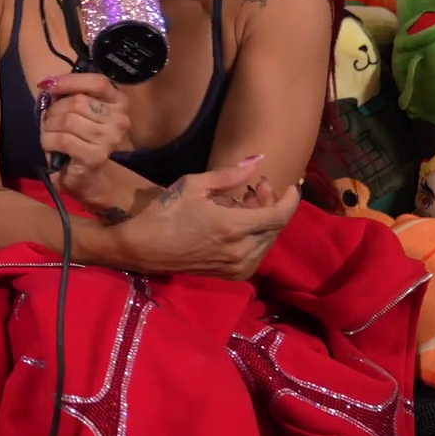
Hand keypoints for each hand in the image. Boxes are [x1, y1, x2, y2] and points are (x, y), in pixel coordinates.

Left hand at [38, 73, 129, 197]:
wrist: (83, 175)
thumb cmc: (77, 137)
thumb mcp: (73, 109)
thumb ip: (67, 93)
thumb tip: (49, 83)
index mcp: (118, 102)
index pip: (98, 82)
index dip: (70, 81)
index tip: (48, 85)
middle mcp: (120, 119)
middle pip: (78, 101)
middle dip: (55, 109)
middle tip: (49, 119)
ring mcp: (110, 139)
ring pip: (68, 120)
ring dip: (50, 126)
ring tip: (50, 133)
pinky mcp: (96, 156)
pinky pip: (63, 139)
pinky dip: (49, 141)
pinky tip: (51, 145)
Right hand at [119, 156, 300, 279]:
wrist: (143, 249)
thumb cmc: (165, 213)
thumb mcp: (193, 185)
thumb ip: (229, 175)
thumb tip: (257, 161)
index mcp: (233, 227)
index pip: (279, 215)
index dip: (291, 199)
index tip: (292, 185)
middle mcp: (241, 250)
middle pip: (275, 226)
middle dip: (272, 204)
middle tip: (256, 187)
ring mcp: (237, 266)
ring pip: (267, 241)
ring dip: (264, 220)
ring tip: (245, 203)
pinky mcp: (231, 274)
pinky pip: (256, 253)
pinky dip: (255, 236)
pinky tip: (239, 223)